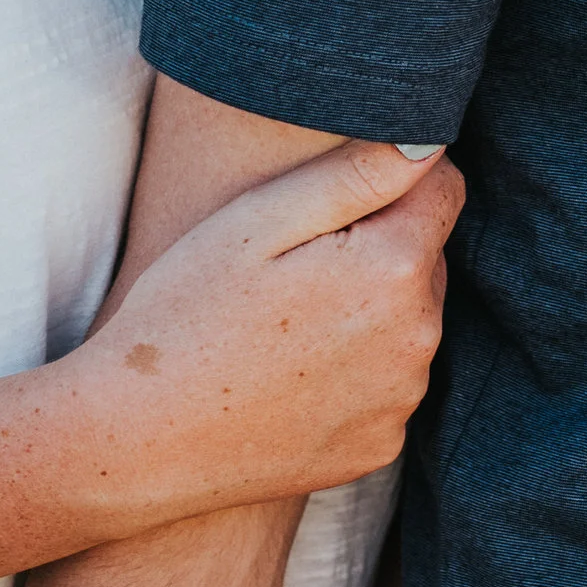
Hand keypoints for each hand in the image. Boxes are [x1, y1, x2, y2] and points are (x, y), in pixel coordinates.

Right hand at [73, 140, 461, 525]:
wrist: (142, 440)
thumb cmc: (186, 313)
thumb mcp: (258, 220)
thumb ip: (356, 173)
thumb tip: (430, 142)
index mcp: (394, 268)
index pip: (445, 191)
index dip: (391, 184)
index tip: (332, 203)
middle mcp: (419, 338)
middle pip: (425, 260)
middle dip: (379, 249)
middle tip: (290, 268)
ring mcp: (401, 400)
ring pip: (408, 324)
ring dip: (370, 313)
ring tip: (284, 325)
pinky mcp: (380, 445)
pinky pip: (387, 386)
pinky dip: (356, 374)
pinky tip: (291, 376)